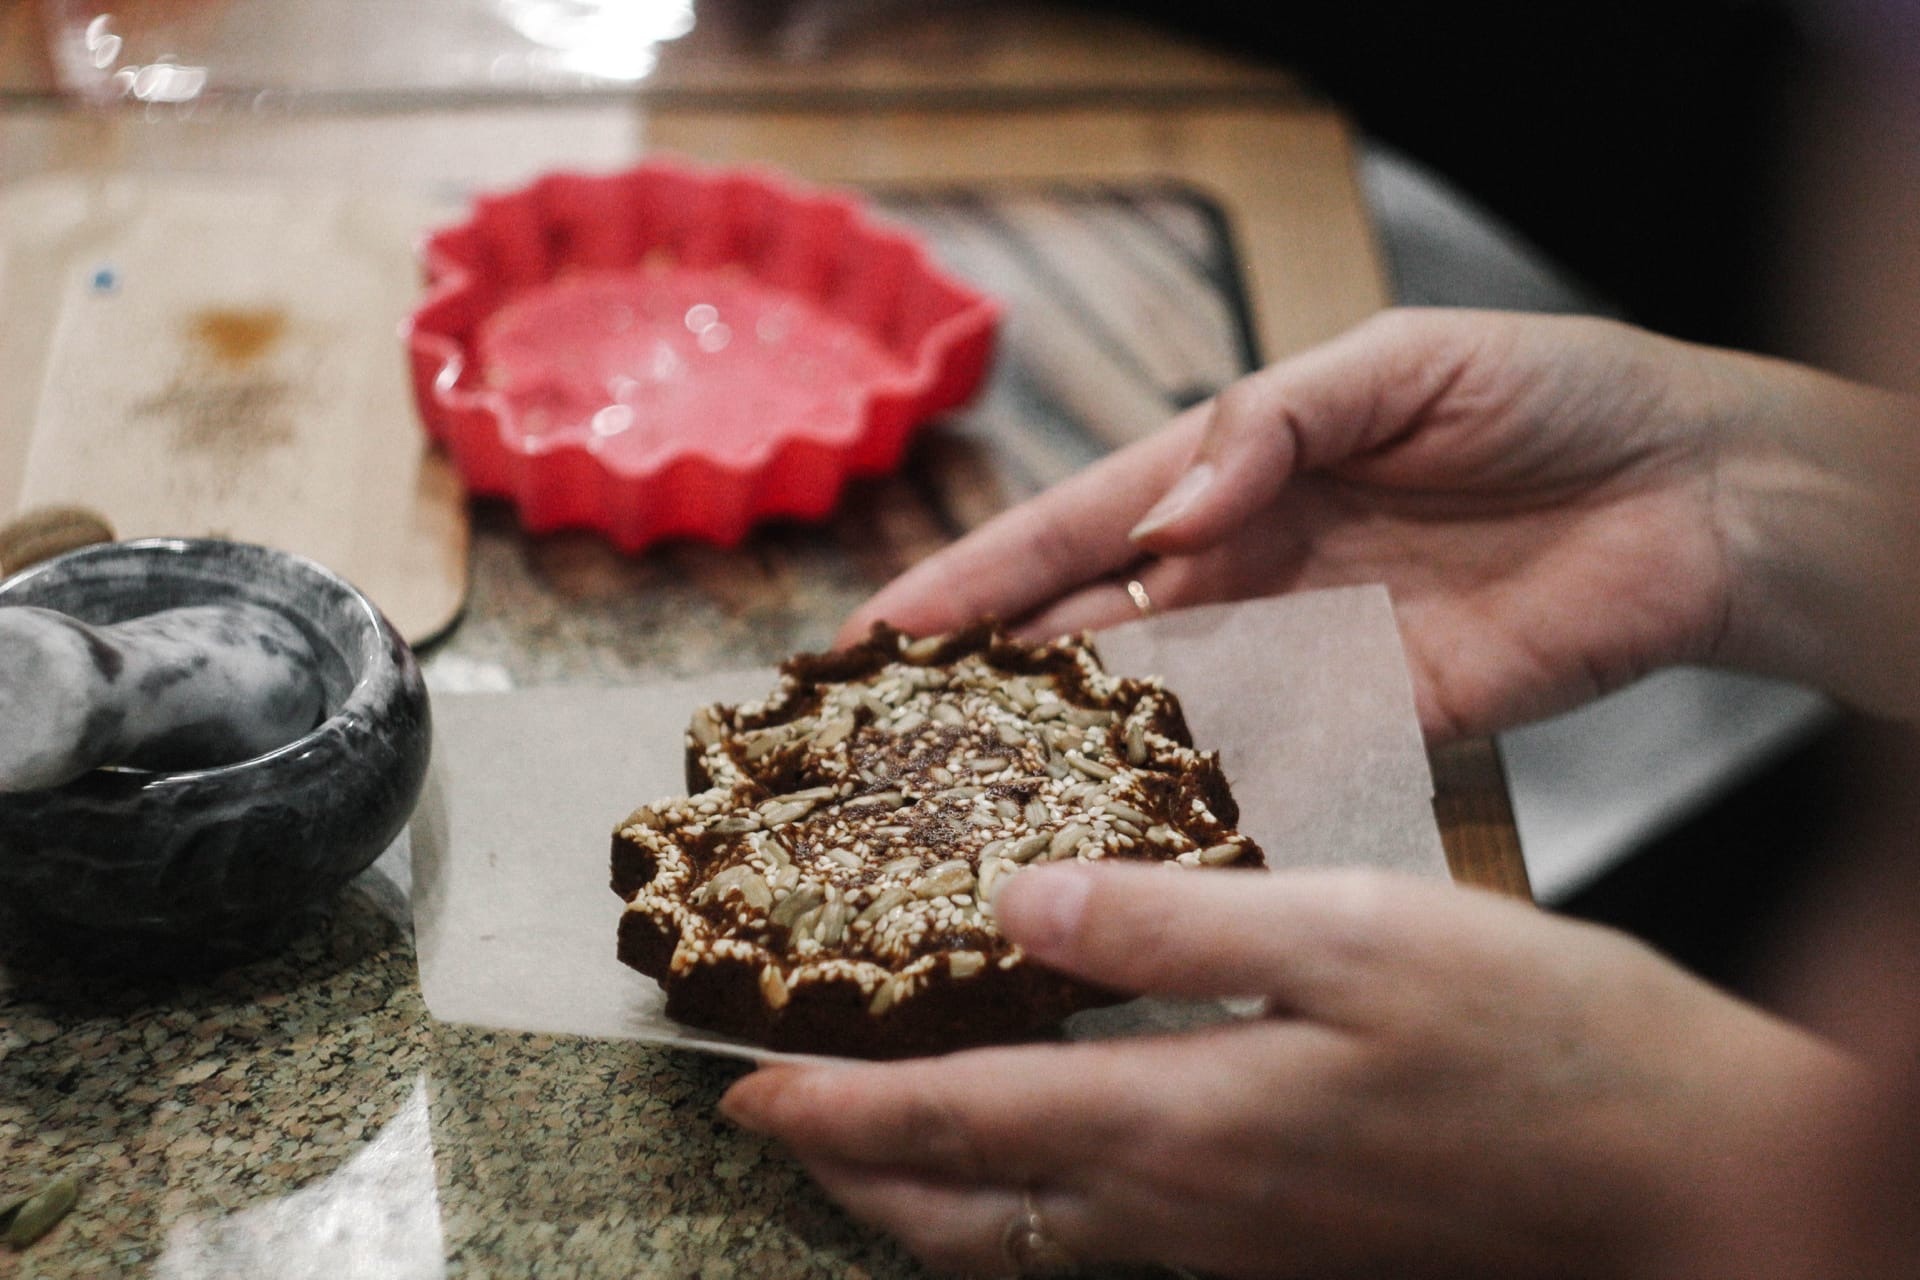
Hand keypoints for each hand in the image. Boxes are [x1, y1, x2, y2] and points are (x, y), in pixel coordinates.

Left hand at [722, 864, 1854, 1278]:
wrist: (1676, 1176)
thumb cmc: (1538, 1045)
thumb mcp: (1353, 937)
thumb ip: (1173, 922)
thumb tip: (1021, 900)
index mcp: (1183, 1125)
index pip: (958, 1127)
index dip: (838, 1110)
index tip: (745, 1085)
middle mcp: (1183, 1211)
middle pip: (965, 1214)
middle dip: (852, 1174)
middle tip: (772, 1124)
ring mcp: (1232, 1247)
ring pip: (1025, 1245)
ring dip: (923, 1202)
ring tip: (866, 1154)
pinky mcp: (1282, 1252)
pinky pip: (1105, 1248)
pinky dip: (1023, 1210)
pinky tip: (1039, 1162)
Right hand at [840, 308, 1919, 737]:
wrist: (1695, 493)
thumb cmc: (1547, 393)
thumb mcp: (1395, 362)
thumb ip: (1270, 425)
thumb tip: (1174, 512)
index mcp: (1230, 470)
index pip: (1074, 528)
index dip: (974, 579)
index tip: (877, 632)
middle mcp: (1242, 567)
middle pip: (1089, 633)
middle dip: (991, 683)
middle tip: (892, 745)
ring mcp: (1300, 651)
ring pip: (1155, 711)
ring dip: (1069, 755)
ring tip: (972, 805)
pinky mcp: (1373, 722)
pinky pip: (1265, 767)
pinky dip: (1193, 802)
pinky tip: (1123, 840)